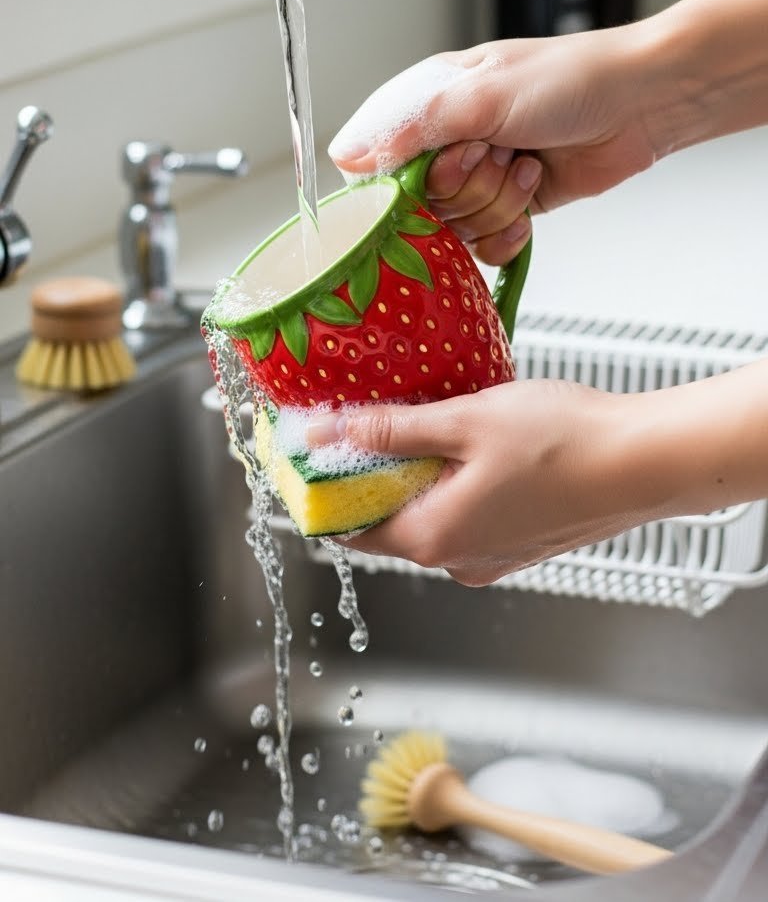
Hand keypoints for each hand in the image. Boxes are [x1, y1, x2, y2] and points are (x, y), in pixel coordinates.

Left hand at [306, 378, 673, 585]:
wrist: (645, 461)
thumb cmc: (564, 442)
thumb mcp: (464, 421)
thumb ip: (393, 429)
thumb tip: (330, 433)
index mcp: (434, 539)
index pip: (350, 529)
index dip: (326, 490)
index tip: (316, 451)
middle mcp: (460, 561)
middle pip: (389, 521)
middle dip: (375, 474)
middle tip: (371, 418)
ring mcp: (494, 556)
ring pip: (432, 515)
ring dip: (419, 474)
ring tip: (429, 421)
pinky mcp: (523, 542)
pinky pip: (468, 516)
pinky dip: (456, 483)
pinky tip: (472, 443)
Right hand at [329, 30, 662, 266]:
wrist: (641, 104)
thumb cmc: (569, 80)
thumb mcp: (481, 96)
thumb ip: (411, 129)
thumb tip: (345, 157)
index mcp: (429, 103)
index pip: (375, 161)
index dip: (399, 180)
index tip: (431, 172)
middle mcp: (449, 141)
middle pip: (418, 202)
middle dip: (464, 187)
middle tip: (496, 154)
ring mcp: (481, 176)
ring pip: (455, 226)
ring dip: (497, 202)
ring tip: (527, 165)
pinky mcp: (511, 206)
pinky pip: (485, 245)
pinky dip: (509, 231)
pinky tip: (531, 205)